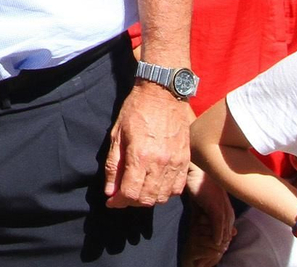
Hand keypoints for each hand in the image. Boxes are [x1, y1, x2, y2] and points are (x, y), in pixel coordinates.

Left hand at [104, 82, 192, 207]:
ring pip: (164, 196)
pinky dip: (166, 192)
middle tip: (123, 195)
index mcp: (139, 155)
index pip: (130, 192)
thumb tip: (110, 191)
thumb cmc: (135, 110)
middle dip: (132, 202)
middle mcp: (160, 162)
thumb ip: (113, 165)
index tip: (112, 201)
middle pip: (148, 198)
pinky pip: (178, 188)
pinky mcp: (186, 160)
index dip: (119, 201)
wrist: (162, 93)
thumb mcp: (116, 134)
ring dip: (149, 199)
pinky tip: (156, 185)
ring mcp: (176, 162)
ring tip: (139, 190)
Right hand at [181, 165, 235, 266]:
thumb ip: (209, 203)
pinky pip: (218, 224)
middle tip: (220, 249)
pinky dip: (218, 234)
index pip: (229, 222)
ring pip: (226, 227)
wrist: (195, 167)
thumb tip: (206, 214)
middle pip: (229, 226)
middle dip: (226, 238)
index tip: (221, 241)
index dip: (226, 232)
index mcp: (225, 202)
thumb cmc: (198, 178)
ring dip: (223, 239)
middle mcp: (227, 205)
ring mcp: (222, 206)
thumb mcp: (205, 193)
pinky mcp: (215, 206)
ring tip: (218, 248)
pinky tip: (216, 242)